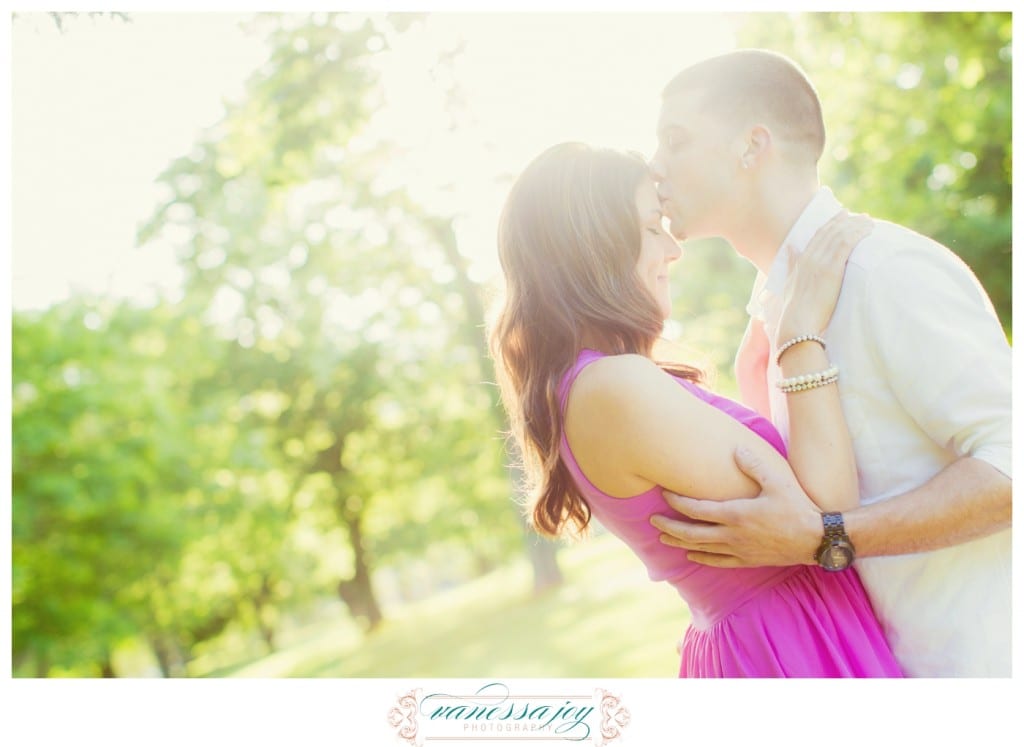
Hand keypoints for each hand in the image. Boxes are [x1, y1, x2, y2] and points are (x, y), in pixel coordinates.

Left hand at [649, 447, 821, 566]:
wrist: (817, 539)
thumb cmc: (798, 507)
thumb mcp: (777, 481)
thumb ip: (754, 464)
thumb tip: (735, 449)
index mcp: (736, 514)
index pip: (697, 509)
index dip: (677, 501)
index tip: (663, 494)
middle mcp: (733, 535)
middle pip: (691, 532)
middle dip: (669, 526)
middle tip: (651, 521)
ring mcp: (739, 550)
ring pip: (701, 549)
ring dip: (680, 543)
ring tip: (663, 539)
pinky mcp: (748, 561)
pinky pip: (718, 562)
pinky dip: (702, 558)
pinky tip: (692, 554)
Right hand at [776, 211, 872, 342]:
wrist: (798, 323)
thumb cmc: (795, 309)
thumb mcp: (790, 282)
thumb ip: (792, 263)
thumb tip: (790, 247)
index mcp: (800, 260)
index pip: (818, 234)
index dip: (832, 223)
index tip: (843, 216)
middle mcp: (810, 257)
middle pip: (830, 231)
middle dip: (846, 220)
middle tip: (861, 216)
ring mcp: (820, 262)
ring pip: (840, 234)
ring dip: (856, 225)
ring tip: (869, 222)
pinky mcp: (832, 269)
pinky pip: (846, 244)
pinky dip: (858, 233)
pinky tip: (868, 230)